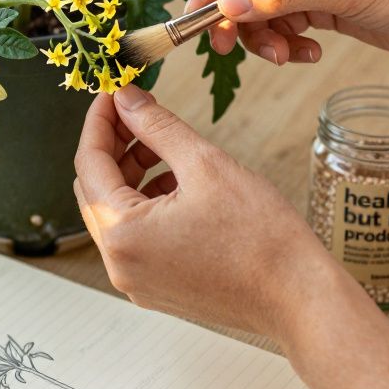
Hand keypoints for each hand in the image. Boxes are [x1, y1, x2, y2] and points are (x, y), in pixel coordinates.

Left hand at [72, 85, 326, 337]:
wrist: (299, 297)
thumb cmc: (261, 237)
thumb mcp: (205, 164)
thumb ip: (157, 127)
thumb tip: (126, 99)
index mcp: (122, 234)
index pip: (88, 163)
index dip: (100, 120)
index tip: (113, 91)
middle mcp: (119, 264)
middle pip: (95, 190)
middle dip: (114, 146)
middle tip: (138, 112)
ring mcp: (136, 281)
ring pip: (115, 213)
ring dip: (131, 174)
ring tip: (164, 145)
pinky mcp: (157, 287)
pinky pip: (136, 237)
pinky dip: (146, 204)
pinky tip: (175, 182)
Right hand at [187, 0, 388, 63]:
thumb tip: (227, 4)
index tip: (200, 14)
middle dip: (236, 14)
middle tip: (229, 48)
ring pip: (259, 5)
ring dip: (262, 35)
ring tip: (286, 55)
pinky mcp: (323, 4)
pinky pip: (282, 24)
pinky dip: (285, 43)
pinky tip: (310, 54)